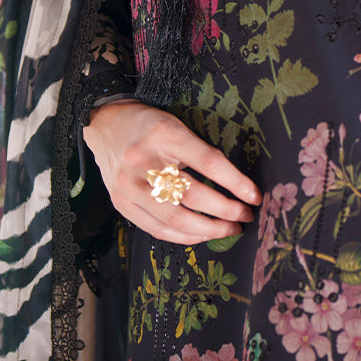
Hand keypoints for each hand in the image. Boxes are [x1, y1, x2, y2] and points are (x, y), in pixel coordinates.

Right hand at [83, 100, 260, 243]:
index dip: (235, 182)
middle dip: (225, 211)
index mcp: (165, 135)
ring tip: (228, 230)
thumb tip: (235, 185)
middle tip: (245, 216)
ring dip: (207, 230)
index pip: (208, 163)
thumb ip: (199, 152)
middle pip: (192, 195)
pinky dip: (182, 236)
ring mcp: (129, 185)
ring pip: (174, 218)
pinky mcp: (121, 202)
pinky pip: (155, 228)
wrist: (106, 124)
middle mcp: (144, 161)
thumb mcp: (176, 126)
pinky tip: (201, 235)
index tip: (254, 196)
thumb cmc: (148, 125)